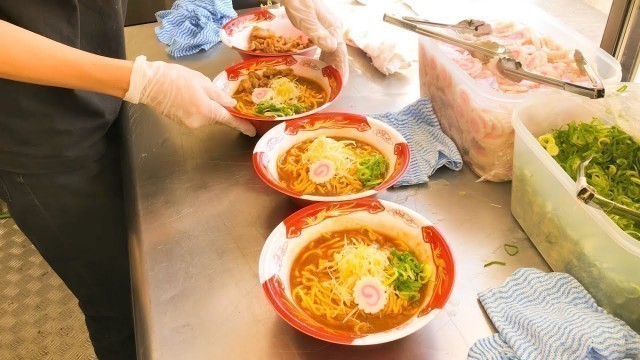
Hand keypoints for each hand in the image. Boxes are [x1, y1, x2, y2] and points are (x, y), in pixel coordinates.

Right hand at [124, 56, 255, 135]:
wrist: (148, 83)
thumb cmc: (174, 77)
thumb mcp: (201, 81)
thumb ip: (218, 95)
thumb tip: (231, 104)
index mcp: (206, 110)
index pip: (229, 120)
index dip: (242, 125)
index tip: (252, 131)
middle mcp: (199, 121)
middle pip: (217, 117)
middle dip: (218, 107)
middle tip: (210, 92)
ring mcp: (189, 124)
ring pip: (206, 117)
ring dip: (206, 106)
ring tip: (194, 90)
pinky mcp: (181, 122)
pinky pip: (196, 116)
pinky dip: (197, 108)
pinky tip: (187, 96)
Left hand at [281, 0, 348, 81]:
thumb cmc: (298, 1)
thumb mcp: (306, 19)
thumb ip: (318, 33)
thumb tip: (333, 48)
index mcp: (333, 28)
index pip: (340, 53)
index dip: (341, 70)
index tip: (342, 84)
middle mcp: (334, 29)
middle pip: (338, 54)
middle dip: (337, 71)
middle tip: (335, 88)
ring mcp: (328, 28)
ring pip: (332, 51)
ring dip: (331, 65)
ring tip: (328, 81)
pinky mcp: (321, 27)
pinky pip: (325, 46)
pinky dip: (324, 57)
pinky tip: (319, 64)